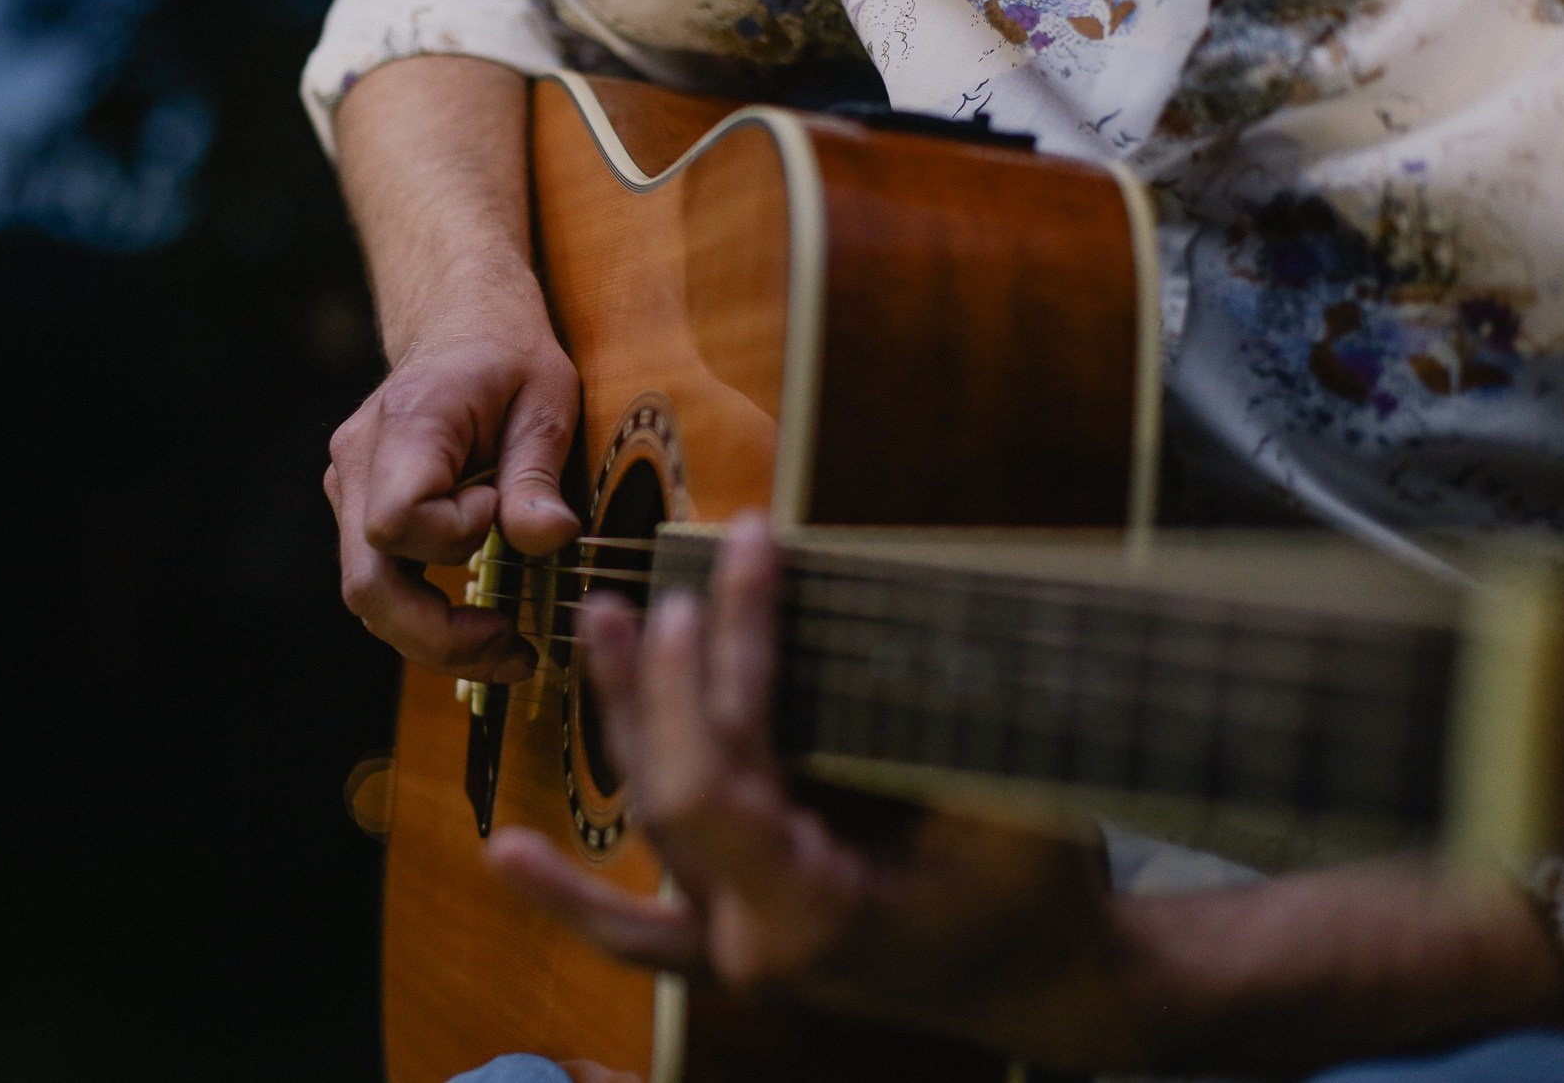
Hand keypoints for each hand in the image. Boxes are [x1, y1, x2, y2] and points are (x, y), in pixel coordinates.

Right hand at [325, 289, 580, 680]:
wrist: (459, 320)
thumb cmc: (507, 353)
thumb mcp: (547, 398)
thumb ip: (537, 471)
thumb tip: (546, 540)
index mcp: (405, 426)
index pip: (396, 520)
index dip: (453, 537)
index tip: (501, 506)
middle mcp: (358, 463)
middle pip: (366, 583)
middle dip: (439, 634)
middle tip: (514, 649)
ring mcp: (348, 490)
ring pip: (367, 593)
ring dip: (435, 637)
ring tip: (509, 648)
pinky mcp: (359, 510)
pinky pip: (381, 579)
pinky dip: (427, 613)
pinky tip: (482, 622)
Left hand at [484, 514, 1147, 1071]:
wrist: (1054, 988)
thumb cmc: (1040, 898)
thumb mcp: (1013, 806)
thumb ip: (943, 727)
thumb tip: (899, 609)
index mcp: (811, 912)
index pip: (720, 777)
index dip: (718, 669)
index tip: (731, 575)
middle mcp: (754, 940)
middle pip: (676, 788)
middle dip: (671, 675)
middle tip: (677, 582)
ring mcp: (740, 947)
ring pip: (655, 826)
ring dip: (625, 721)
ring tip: (600, 624)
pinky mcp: (743, 940)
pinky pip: (646, 929)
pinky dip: (579, 897)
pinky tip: (510, 854)